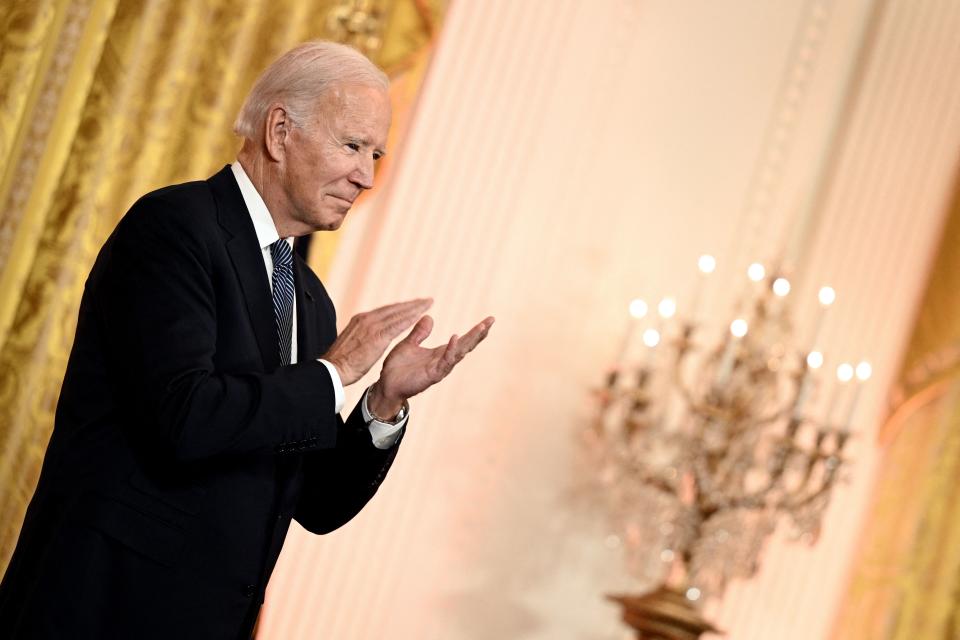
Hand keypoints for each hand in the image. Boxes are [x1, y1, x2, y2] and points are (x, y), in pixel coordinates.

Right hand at [323, 298, 432, 384]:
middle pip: (394, 308)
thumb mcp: (352, 343)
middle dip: (411, 304)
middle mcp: (366, 319)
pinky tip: (420, 315)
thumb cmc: (341, 361)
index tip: (412, 305)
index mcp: (360, 320)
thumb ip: (361, 336)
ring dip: (415, 308)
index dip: (400, 307)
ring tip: (428, 303)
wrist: (333, 368)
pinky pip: (398, 324)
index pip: (384, 311)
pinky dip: (410, 318)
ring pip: (398, 313)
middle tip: (426, 300)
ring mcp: (372, 326)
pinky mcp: (377, 336)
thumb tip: (367, 337)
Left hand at [368, 314, 495, 415]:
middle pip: (467, 345)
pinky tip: (456, 338)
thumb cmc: (398, 367)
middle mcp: (444, 360)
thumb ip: (420, 332)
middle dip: (479, 333)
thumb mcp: (409, 344)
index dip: (475, 330)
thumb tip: (429, 316)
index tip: (488, 319)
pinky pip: (445, 361)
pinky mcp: (433, 375)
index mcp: (440, 353)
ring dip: (471, 340)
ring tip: (481, 327)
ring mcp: (440, 368)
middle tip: (491, 320)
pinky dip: (451, 350)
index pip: (463, 339)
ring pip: (460, 352)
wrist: (387, 385)